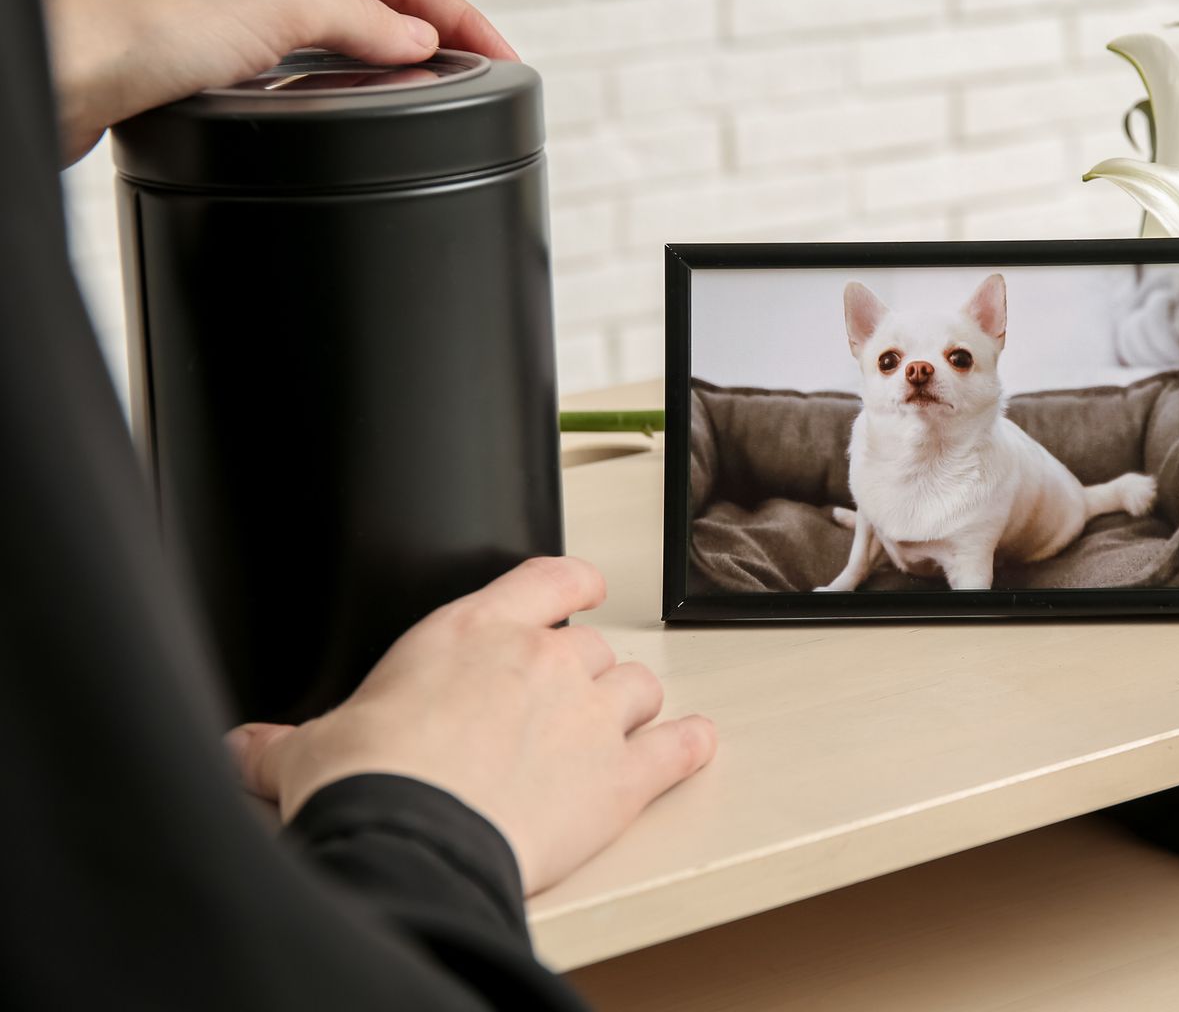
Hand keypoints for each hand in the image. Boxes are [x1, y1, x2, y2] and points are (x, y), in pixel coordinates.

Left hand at [38, 0, 515, 161]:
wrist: (67, 69)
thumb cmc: (151, 20)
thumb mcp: (283, 7)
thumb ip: (361, 22)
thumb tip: (420, 42)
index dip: (459, 13)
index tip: (505, 56)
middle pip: (377, 0)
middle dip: (434, 33)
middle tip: (482, 76)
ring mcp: (242, 18)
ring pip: (343, 37)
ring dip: (391, 61)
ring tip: (435, 93)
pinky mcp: (220, 65)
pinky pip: (308, 69)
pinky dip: (347, 84)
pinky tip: (359, 107)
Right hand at [225, 557, 714, 895]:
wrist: (416, 839)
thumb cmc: (370, 785)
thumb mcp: (309, 752)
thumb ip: (282, 744)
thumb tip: (242, 749)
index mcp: (472, 633)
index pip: (546, 579)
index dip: (572, 582)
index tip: (581, 589)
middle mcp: (542, 661)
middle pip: (590, 647)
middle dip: (581, 672)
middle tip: (563, 703)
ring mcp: (589, 715)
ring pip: (637, 688)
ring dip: (630, 706)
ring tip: (614, 729)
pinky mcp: (622, 776)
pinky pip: (675, 747)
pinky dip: (689, 746)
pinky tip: (694, 745)